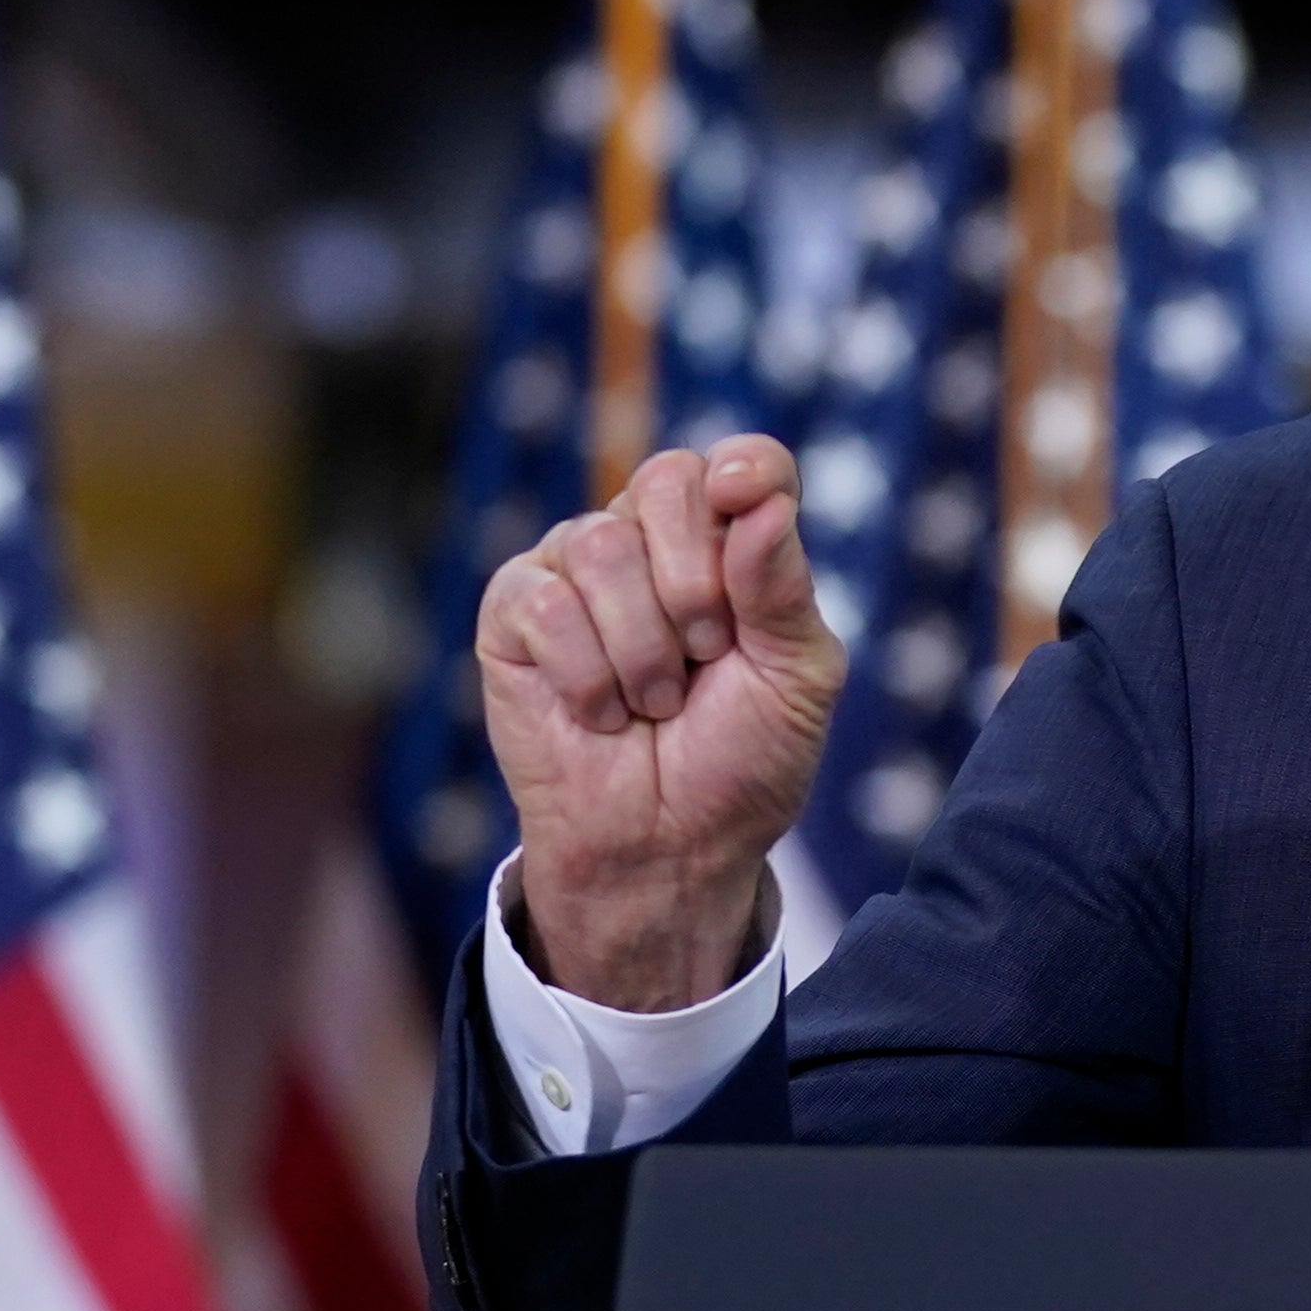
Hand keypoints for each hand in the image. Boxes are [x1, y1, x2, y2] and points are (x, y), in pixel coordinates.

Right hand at [478, 436, 843, 1011]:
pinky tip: (600, 714)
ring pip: (600, 546)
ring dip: (643, 648)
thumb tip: (760, 501)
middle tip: (707, 656)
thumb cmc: (741, 763)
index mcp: (733, 545)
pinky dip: (586, 674)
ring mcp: (577, 567)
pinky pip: (544, 601)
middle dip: (695, 582)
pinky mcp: (514, 610)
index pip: (746, 464)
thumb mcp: (795, 681)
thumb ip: (782, 589)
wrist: (669, 846)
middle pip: (666, 481)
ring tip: (655, 703)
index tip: (743, 493)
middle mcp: (651, 541)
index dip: (746, 469)